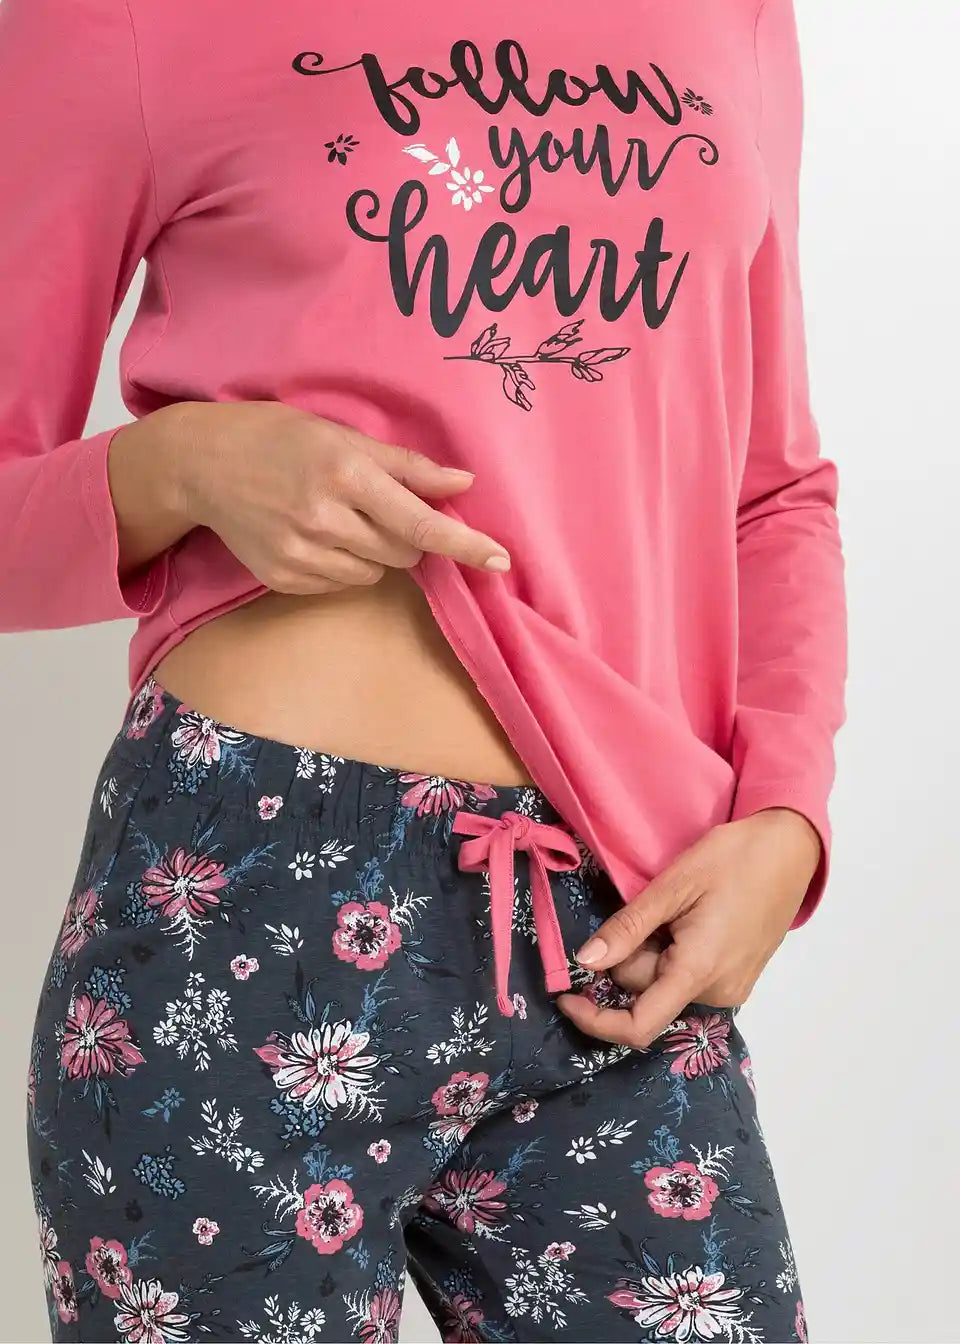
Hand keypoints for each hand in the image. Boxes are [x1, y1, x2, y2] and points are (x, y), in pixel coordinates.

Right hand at [164, 399, 511, 592]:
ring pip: (375, 573)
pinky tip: (313, 534)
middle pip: (405, 552)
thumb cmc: (277, 437)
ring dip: (374, 552)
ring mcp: (301, 553)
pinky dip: (342, 565)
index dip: (465, 544)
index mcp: (345, 474)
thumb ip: (405, 465)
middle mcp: (324, 518)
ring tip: (337, 517)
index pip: (420, 523)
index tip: (500, 560)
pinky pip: (340, 584)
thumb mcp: (341, 436)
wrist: (201, 463)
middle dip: (406, 535)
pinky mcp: (283, 578)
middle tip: (374, 505)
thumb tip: (463, 482)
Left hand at [556, 808, 821, 1048]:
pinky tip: (686, 920)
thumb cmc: (734, 858)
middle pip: (647, 993)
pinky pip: (687, 978)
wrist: (790, 848)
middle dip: (629, 957)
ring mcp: (732, 987)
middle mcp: (717, 992)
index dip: (595, 1020)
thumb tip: (585, 962)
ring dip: (651, 955)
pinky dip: (671, 956)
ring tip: (672, 910)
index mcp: (698, 971)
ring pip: (666, 985)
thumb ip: (628, 929)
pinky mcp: (738, 977)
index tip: (566, 995)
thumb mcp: (673, 886)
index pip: (638, 1025)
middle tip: (645, 908)